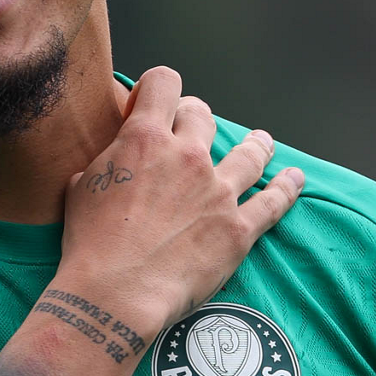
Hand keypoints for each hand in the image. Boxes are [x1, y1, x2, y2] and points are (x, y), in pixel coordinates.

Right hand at [59, 67, 302, 337]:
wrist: (116, 292)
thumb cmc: (90, 244)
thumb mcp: (81, 188)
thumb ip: (104, 164)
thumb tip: (112, 159)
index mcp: (145, 139)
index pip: (164, 83)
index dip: (159, 87)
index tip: (152, 102)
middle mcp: (187, 156)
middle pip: (203, 115)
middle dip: (195, 117)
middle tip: (192, 129)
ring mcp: (218, 191)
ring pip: (248, 153)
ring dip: (256, 144)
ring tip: (262, 141)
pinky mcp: (238, 228)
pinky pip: (273, 202)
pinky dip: (286, 187)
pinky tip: (294, 178)